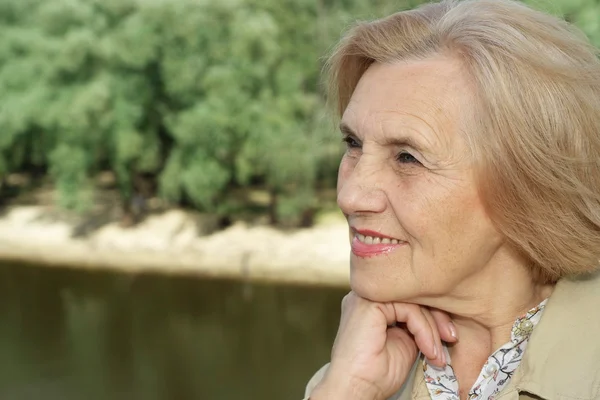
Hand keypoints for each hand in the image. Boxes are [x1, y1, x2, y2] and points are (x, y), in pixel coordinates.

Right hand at [311, 292, 456, 399]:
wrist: (356, 389)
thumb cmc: (376, 374)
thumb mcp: (404, 342)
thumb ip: (414, 324)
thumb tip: (439, 317)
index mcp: (372, 303)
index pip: (408, 296)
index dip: (432, 314)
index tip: (448, 337)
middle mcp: (367, 295)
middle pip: (411, 294)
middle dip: (437, 318)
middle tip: (451, 339)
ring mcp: (366, 297)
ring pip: (413, 301)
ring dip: (432, 329)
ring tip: (436, 354)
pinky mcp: (370, 304)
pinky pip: (409, 309)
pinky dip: (424, 330)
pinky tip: (427, 350)